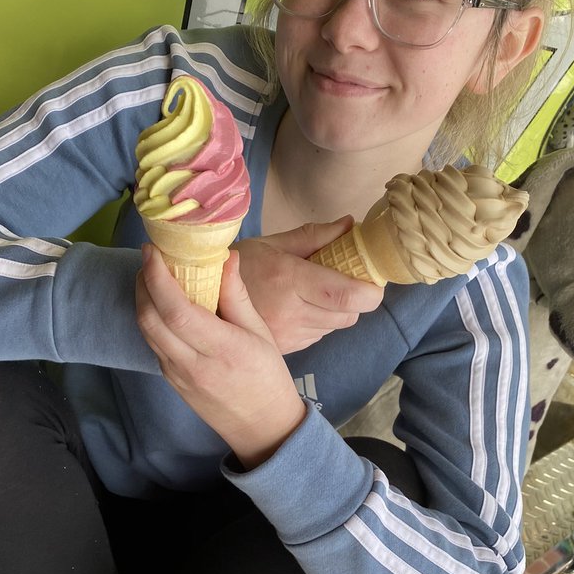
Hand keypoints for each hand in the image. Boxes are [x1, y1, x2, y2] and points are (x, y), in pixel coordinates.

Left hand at [136, 244, 306, 468]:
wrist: (261, 427)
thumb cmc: (267, 377)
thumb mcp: (261, 333)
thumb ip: (237, 295)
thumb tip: (225, 256)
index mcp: (220, 350)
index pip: (176, 310)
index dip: (157, 278)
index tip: (152, 251)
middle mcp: (192, 365)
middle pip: (150, 319)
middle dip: (142, 283)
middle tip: (150, 256)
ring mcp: (177, 375)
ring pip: (146, 331)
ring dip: (142, 299)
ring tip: (152, 274)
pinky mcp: (170, 380)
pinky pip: (153, 343)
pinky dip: (150, 317)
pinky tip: (161, 303)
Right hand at [233, 217, 383, 353]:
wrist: (202, 302)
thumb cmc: (238, 265)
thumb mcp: (272, 244)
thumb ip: (314, 237)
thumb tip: (350, 226)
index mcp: (290, 279)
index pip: (347, 295)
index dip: (370, 291)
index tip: (371, 279)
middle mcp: (291, 311)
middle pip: (349, 314)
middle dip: (354, 299)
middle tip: (343, 281)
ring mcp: (287, 334)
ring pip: (335, 326)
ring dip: (335, 311)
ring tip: (315, 294)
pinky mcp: (285, 347)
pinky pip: (318, 336)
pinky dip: (318, 323)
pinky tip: (299, 309)